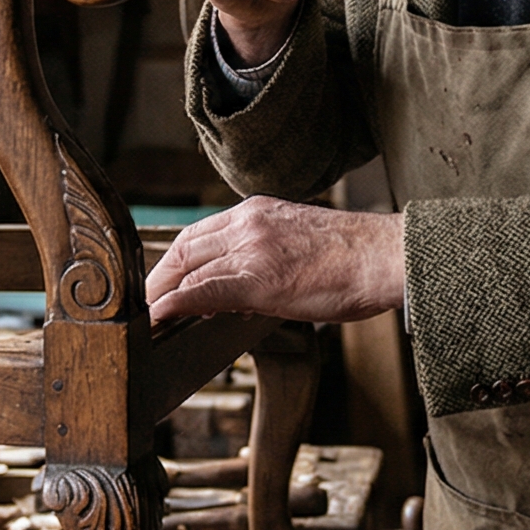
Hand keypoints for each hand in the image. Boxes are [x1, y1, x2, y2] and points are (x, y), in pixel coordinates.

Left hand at [144, 197, 403, 325]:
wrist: (384, 257)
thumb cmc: (356, 257)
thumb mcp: (300, 240)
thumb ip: (267, 253)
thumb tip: (246, 288)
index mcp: (258, 211)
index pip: (199, 233)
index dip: (174, 260)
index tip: (163, 281)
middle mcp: (247, 223)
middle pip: (184, 248)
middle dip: (158, 277)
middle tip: (144, 303)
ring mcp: (250, 249)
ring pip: (187, 269)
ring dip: (161, 294)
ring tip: (147, 317)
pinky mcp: (257, 279)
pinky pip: (201, 292)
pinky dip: (174, 304)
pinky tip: (159, 318)